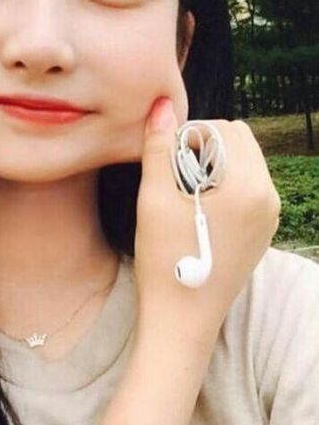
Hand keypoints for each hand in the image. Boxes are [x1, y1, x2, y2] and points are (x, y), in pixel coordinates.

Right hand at [134, 80, 280, 341]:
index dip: (191, 136)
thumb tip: (162, 105)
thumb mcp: (154, 199)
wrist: (180, 319)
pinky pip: (247, 189)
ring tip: (184, 196)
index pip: (225, 129)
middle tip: (174, 178)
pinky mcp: (262, 231)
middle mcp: (269, 197)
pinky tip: (197, 212)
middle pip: (239, 143)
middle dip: (204, 148)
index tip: (168, 162)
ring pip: (243, 165)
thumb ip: (159, 147)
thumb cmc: (164, 260)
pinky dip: (222, 187)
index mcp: (248, 186)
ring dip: (212, 167)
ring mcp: (270, 217)